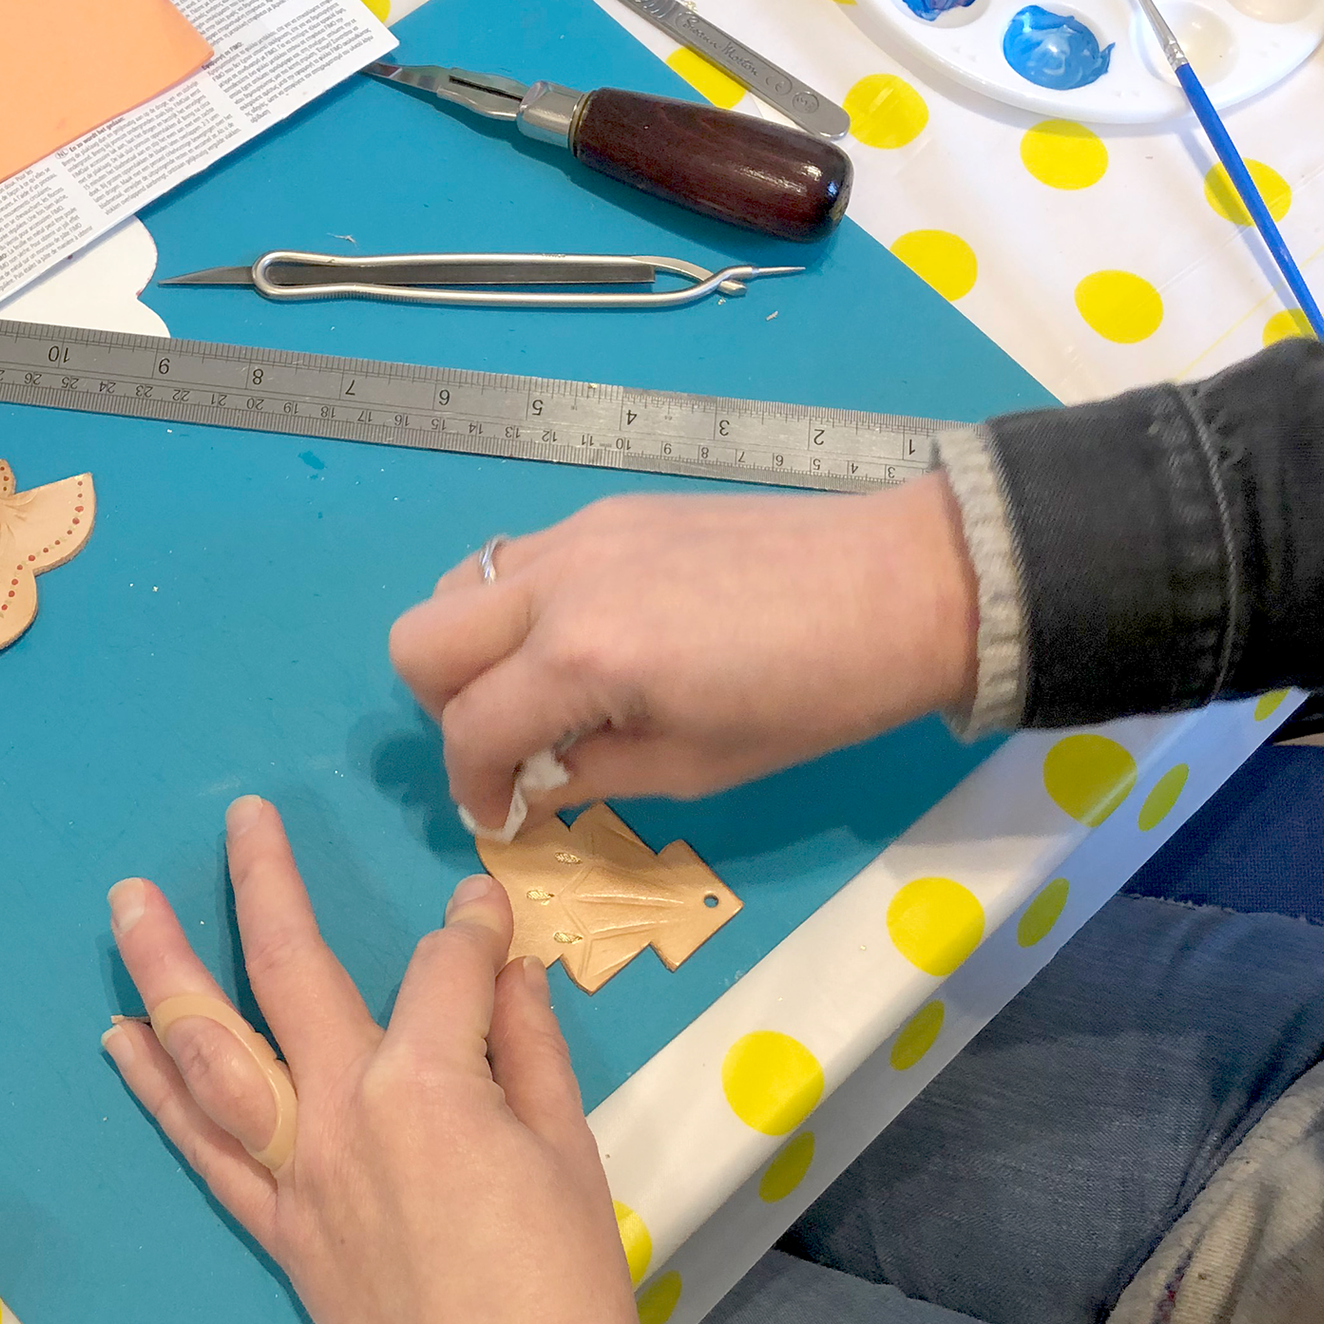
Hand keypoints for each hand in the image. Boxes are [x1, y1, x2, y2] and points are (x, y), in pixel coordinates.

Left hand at [102, 799, 666, 1323]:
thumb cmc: (565, 1292)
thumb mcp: (569, 1148)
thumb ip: (527, 1044)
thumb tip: (505, 970)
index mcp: (428, 1084)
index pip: (444, 967)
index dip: (473, 930)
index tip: (485, 911)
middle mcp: (341, 1113)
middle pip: (290, 971)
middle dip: (265, 883)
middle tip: (241, 815)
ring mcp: (295, 1173)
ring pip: (211, 1052)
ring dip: (166, 970)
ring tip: (128, 900)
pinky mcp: (276, 1228)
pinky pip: (199, 1148)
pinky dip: (155, 1089)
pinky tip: (120, 1036)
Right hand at [389, 475, 977, 831]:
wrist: (904, 583)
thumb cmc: (815, 696)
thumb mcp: (698, 768)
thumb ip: (591, 776)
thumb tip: (529, 790)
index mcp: (581, 657)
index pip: (467, 729)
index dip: (470, 789)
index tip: (501, 816)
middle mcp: (557, 582)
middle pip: (418, 640)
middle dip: (444, 708)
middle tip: (511, 745)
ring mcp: (578, 532)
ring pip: (456, 586)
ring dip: (474, 649)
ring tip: (543, 689)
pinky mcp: (608, 508)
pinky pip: (518, 559)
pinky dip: (520, 608)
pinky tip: (592, 640)